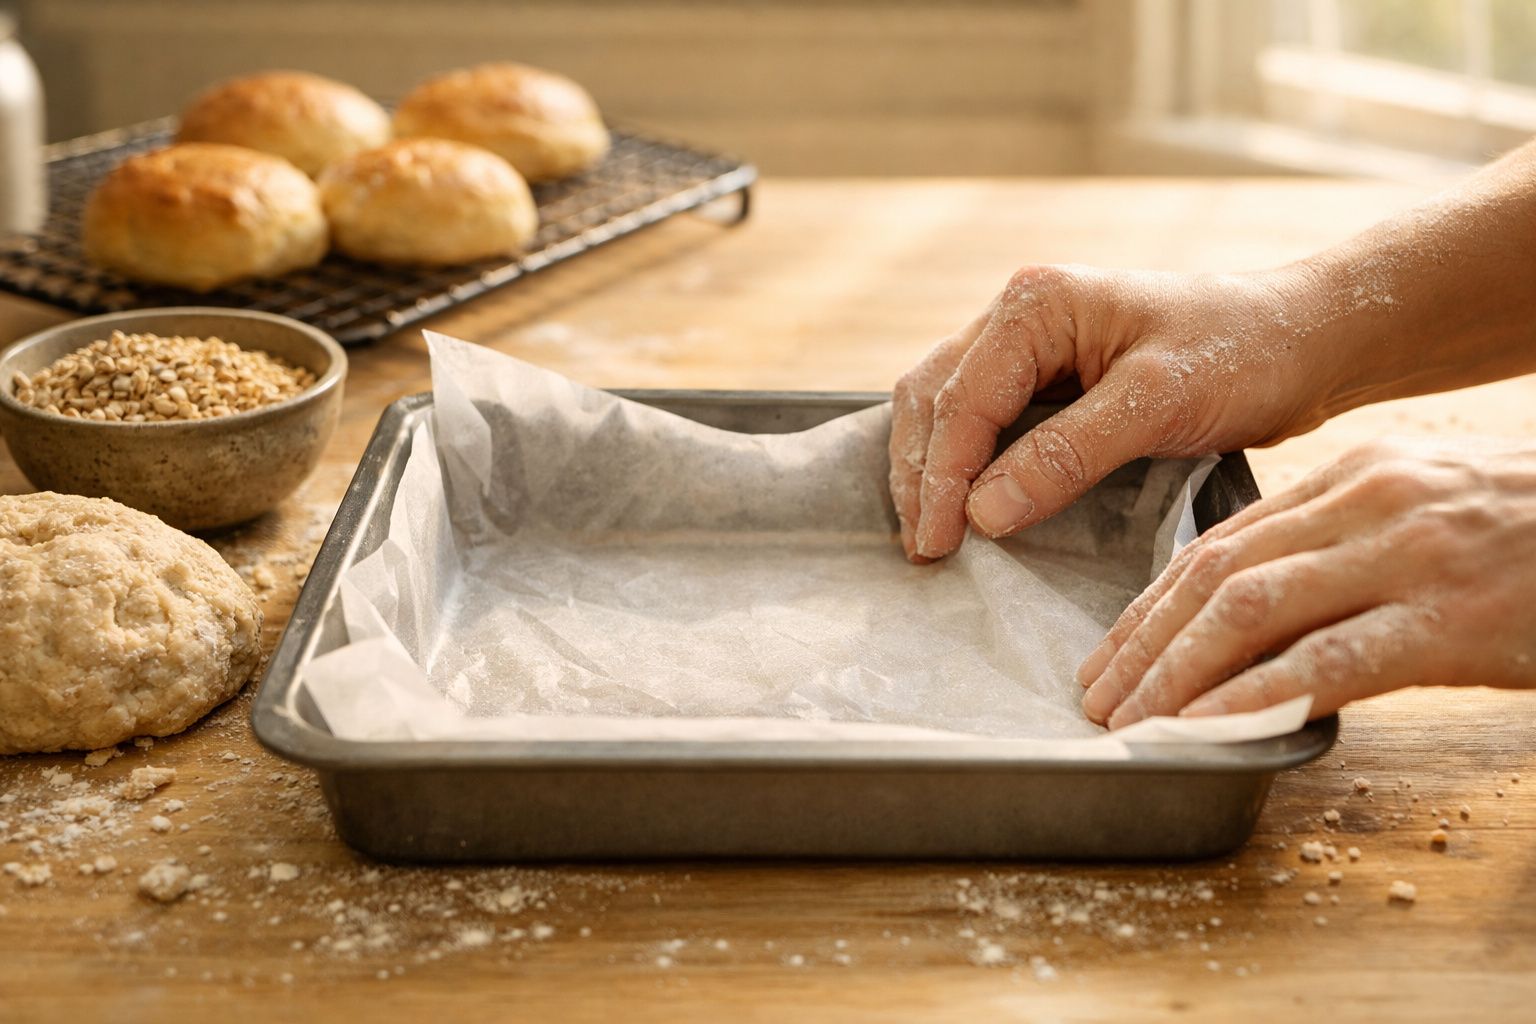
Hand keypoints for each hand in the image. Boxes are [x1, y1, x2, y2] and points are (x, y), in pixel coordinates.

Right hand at [888, 265, 1332, 562]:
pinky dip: (961, 463)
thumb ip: (1066, 454)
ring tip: (932, 535)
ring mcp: (1029, 344)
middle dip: (919, 474)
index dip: (940, 478)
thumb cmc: (1244, 353)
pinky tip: (963, 505)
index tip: (936, 545)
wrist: (1304, 338)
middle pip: (933, 397)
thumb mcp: (1158, 403)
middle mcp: (1019, 314)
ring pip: (945, 407)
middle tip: (925, 549)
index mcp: (1036, 304)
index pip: (961, 400)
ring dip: (930, 469)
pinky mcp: (1048, 376)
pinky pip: (981, 419)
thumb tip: (983, 513)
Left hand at [1078, 437, 1535, 726]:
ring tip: (1130, 722)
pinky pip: (1324, 661)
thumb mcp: (1424, 510)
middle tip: (1097, 697)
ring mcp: (1410, 556)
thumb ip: (1339, 542)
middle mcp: (1369, 500)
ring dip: (1174, 673)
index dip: (1148, 605)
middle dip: (1142, 642)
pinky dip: (1250, 696)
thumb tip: (1249, 603)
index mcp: (1353, 476)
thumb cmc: (1528, 535)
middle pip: (1215, 573)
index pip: (1218, 541)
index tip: (1108, 653)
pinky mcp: (1450, 619)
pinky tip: (1204, 727)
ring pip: (1250, 610)